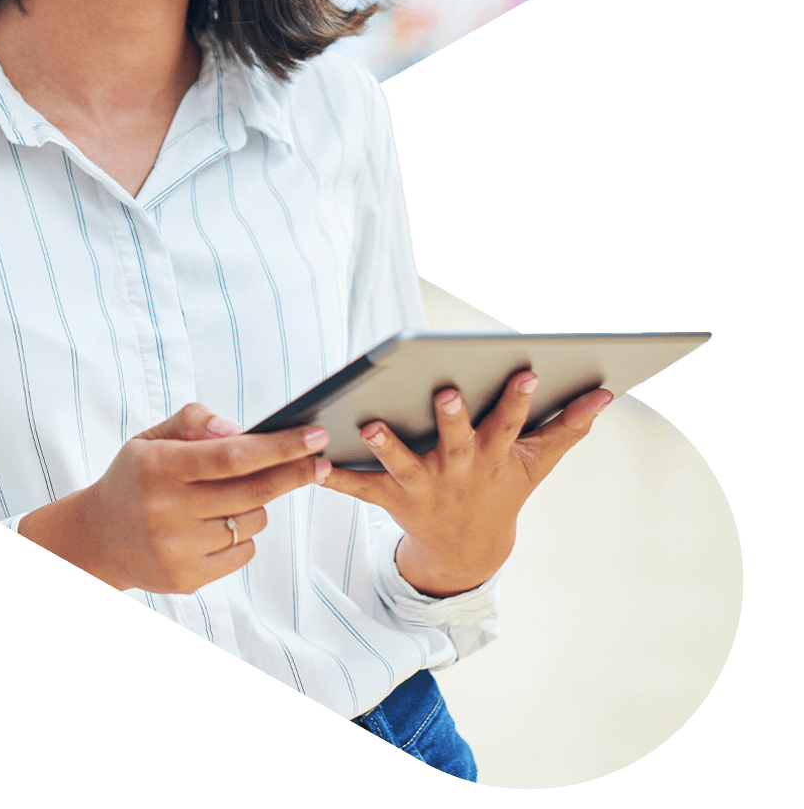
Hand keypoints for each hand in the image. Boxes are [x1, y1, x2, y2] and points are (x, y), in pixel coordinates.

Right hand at [43, 402, 331, 594]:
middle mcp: (167, 511)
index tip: (314, 436)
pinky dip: (242, 533)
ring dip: (257, 504)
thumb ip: (192, 421)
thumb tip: (238, 429)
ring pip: (253, 521)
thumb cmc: (135, 478)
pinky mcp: (187, 578)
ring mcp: (178, 549)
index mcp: (159, 468)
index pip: (231, 456)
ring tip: (230, 495)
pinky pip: (243, 551)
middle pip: (253, 491)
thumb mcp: (151, 438)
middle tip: (320, 461)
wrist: (99, 537)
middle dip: (294, 473)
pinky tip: (216, 524)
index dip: (279, 447)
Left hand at [320, 370, 613, 596]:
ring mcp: (425, 485)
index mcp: (494, 454)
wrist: (467, 549)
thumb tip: (605, 393)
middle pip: (457, 441)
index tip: (526, 370)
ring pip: (403, 464)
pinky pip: (361, 487)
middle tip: (445, 391)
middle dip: (452, 418)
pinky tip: (315, 464)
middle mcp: (459, 469)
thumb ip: (567, 427)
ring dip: (386, 445)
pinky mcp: (392, 498)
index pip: (510, 421)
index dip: (519, 399)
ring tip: (367, 424)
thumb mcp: (537, 462)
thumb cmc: (501, 487)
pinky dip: (338, 477)